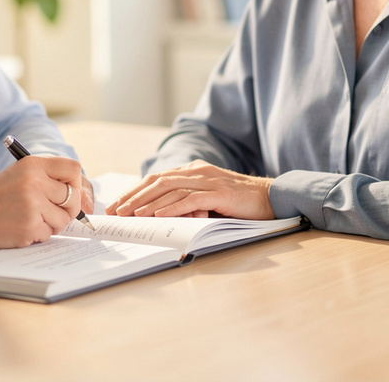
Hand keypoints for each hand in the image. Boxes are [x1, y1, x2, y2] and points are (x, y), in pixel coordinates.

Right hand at [0, 155, 84, 247]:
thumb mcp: (20, 174)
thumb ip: (47, 179)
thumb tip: (81, 197)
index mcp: (33, 165)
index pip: (73, 168)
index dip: (74, 183)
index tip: (67, 192)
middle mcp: (35, 182)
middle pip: (73, 197)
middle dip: (67, 209)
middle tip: (51, 212)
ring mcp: (32, 205)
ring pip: (63, 219)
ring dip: (51, 224)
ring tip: (30, 218)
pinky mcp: (29, 226)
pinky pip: (49, 233)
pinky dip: (38, 234)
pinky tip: (20, 227)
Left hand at [105, 160, 275, 219]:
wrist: (272, 198)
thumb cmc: (239, 203)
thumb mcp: (209, 200)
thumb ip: (188, 202)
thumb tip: (159, 216)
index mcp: (194, 171)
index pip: (157, 179)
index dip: (136, 192)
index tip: (118, 205)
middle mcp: (198, 171)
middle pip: (158, 182)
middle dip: (134, 197)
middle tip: (116, 211)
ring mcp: (209, 180)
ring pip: (171, 189)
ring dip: (148, 203)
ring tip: (130, 214)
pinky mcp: (220, 193)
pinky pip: (191, 199)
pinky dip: (172, 207)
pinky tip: (157, 215)